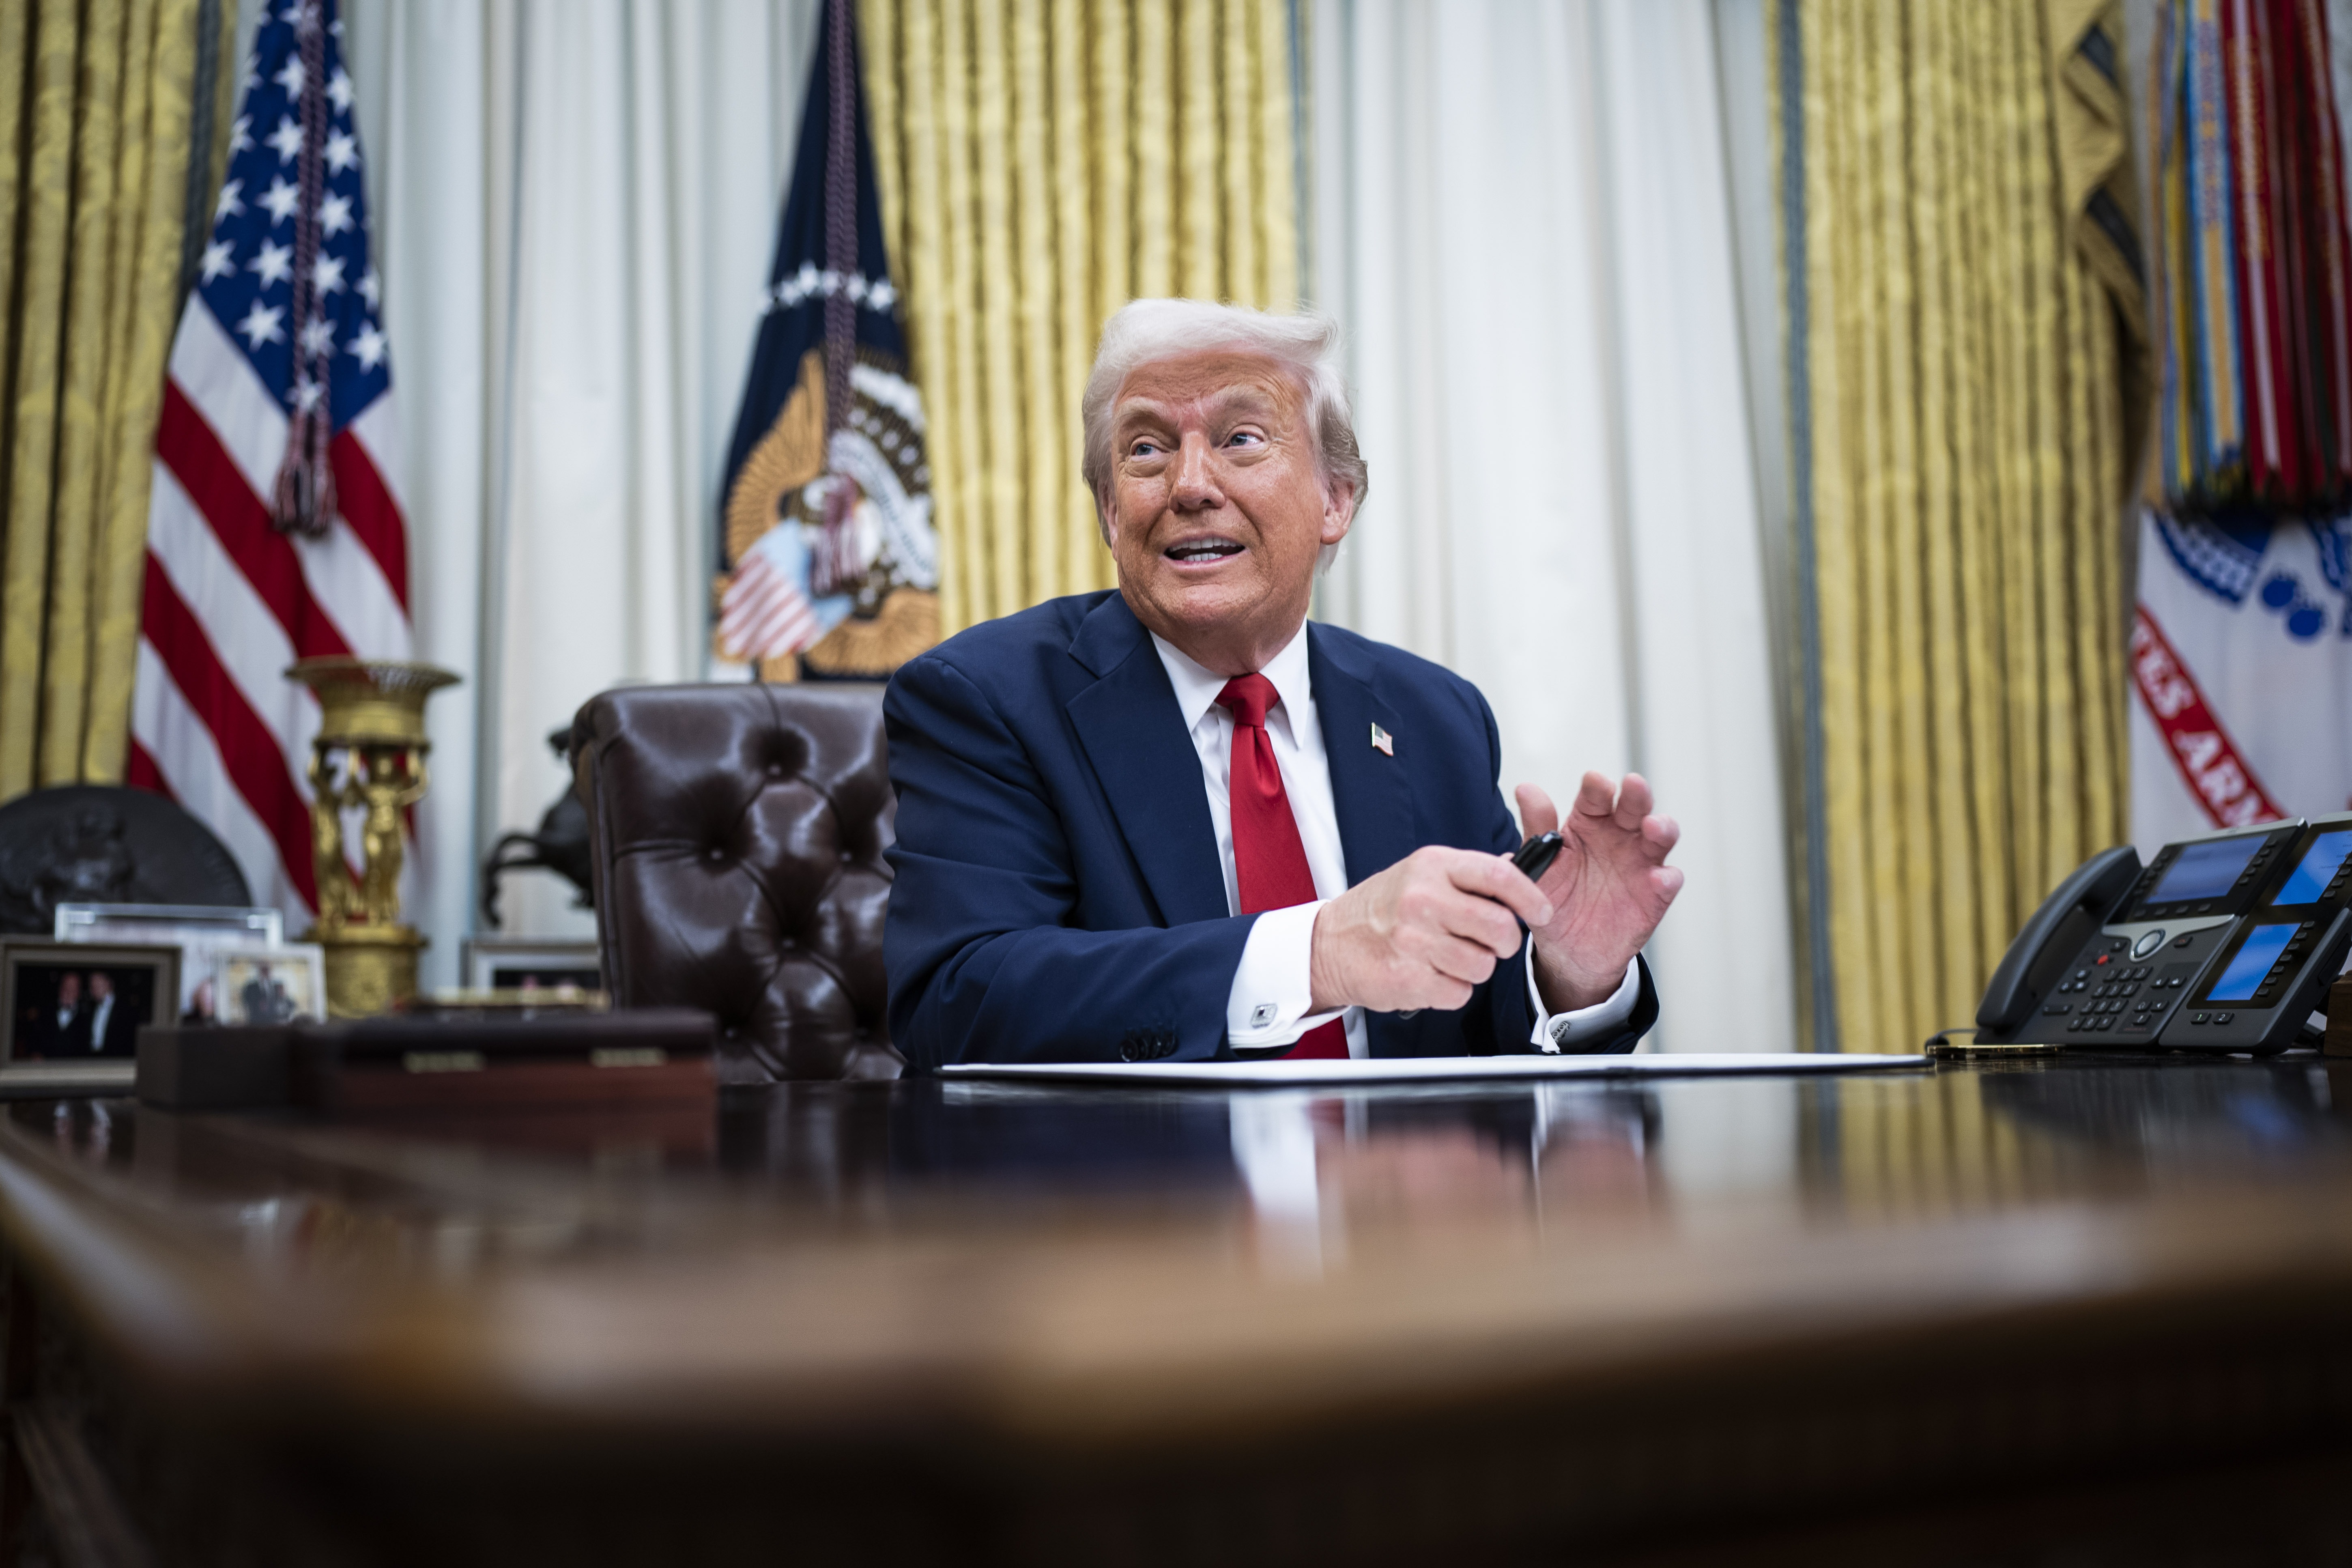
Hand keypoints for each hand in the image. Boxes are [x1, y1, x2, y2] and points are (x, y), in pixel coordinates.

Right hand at [1308, 845, 1553, 1013]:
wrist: (1331, 943)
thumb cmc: (1383, 909)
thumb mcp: (1423, 874)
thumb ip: (1471, 875)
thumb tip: (1521, 869)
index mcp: (1433, 866)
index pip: (1499, 876)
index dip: (1530, 897)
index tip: (1542, 912)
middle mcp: (1423, 899)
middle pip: (1500, 927)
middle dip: (1504, 942)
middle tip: (1490, 942)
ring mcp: (1413, 940)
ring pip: (1483, 966)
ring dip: (1475, 968)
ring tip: (1448, 958)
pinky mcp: (1407, 978)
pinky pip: (1460, 993)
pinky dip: (1452, 990)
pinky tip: (1430, 975)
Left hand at [1515, 774, 1681, 1011]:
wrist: (1568, 951)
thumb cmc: (1554, 899)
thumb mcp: (1540, 865)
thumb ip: (1537, 828)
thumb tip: (1526, 789)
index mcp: (1589, 823)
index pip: (1595, 797)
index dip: (1597, 787)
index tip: (1594, 781)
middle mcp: (1618, 836)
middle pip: (1633, 807)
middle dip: (1636, 795)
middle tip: (1633, 785)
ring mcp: (1640, 863)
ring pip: (1660, 837)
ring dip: (1661, 827)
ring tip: (1652, 826)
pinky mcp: (1655, 894)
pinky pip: (1668, 881)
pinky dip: (1667, 878)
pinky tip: (1659, 878)